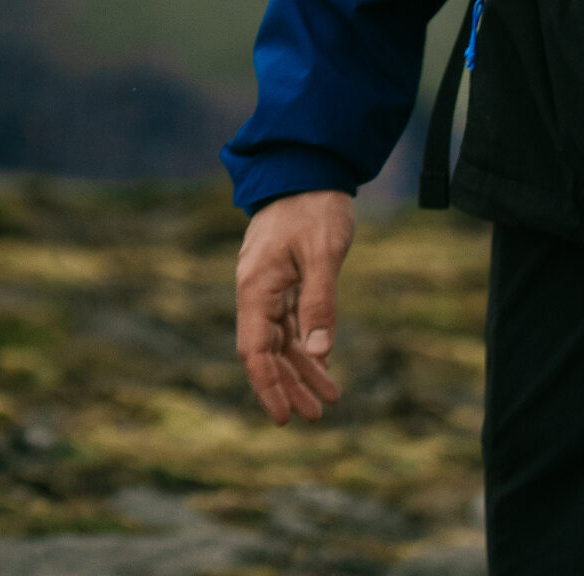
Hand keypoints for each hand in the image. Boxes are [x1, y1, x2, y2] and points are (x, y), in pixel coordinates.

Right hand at [235, 189, 356, 424]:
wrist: (309, 164)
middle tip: (316, 415)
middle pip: (268, 351)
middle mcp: (256, 291)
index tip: (283, 418)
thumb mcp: (324, 252)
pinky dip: (307, 343)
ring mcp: (269, 285)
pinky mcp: (283, 277)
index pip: (256, 351)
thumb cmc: (315, 205)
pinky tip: (323, 363)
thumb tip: (319, 353)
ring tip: (328, 398)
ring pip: (282, 339)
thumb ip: (320, 301)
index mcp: (256, 287)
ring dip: (302, 368)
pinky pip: (292, 320)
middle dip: (290, 385)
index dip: (268, 387)